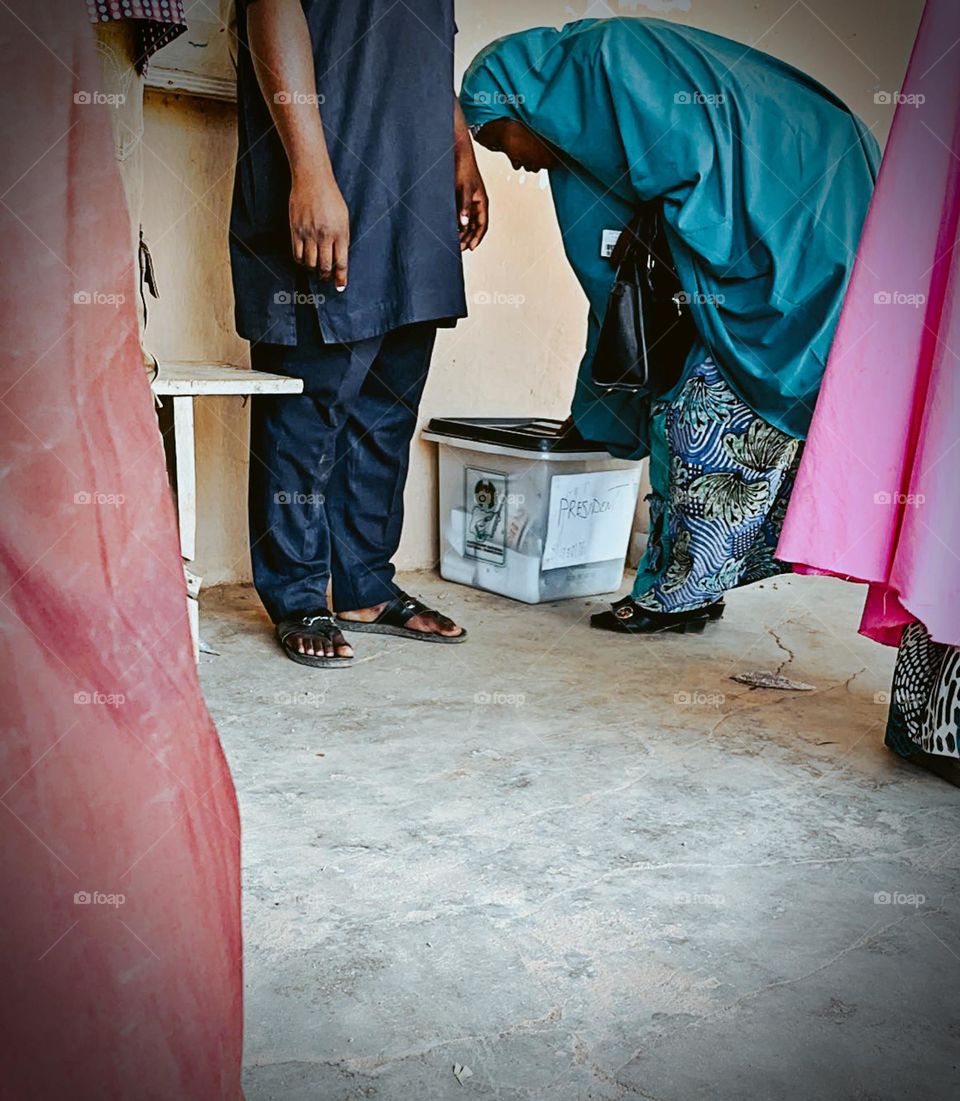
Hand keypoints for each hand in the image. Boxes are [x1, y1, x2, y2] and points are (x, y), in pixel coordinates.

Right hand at [289, 168, 349, 289]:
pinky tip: (304, 260)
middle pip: (325, 266)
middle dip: (325, 276)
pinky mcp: (296, 230)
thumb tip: (339, 259)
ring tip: (315, 268)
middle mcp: (324, 235)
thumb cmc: (330, 198)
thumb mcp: (343, 218)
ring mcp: (309, 233)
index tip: (340, 287)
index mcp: (340, 233)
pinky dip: (301, 261)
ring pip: (310, 263)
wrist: (312, 180)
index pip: (341, 262)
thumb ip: (342, 238)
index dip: (340, 278)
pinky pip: (297, 254)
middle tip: (325, 277)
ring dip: (313, 269)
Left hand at [455, 141, 488, 251]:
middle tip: (460, 247)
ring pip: (466, 222)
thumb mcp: (465, 189)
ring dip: (461, 232)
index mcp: (482, 202)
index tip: (471, 247)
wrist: (456, 153)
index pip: (482, 224)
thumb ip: (464, 206)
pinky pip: (458, 215)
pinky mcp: (458, 199)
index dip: (478, 237)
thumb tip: (463, 222)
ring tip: (454, 241)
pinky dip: (455, 223)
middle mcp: (475, 204)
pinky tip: (449, 228)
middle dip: (468, 238)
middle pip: (474, 226)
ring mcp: (467, 202)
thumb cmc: (464, 166)